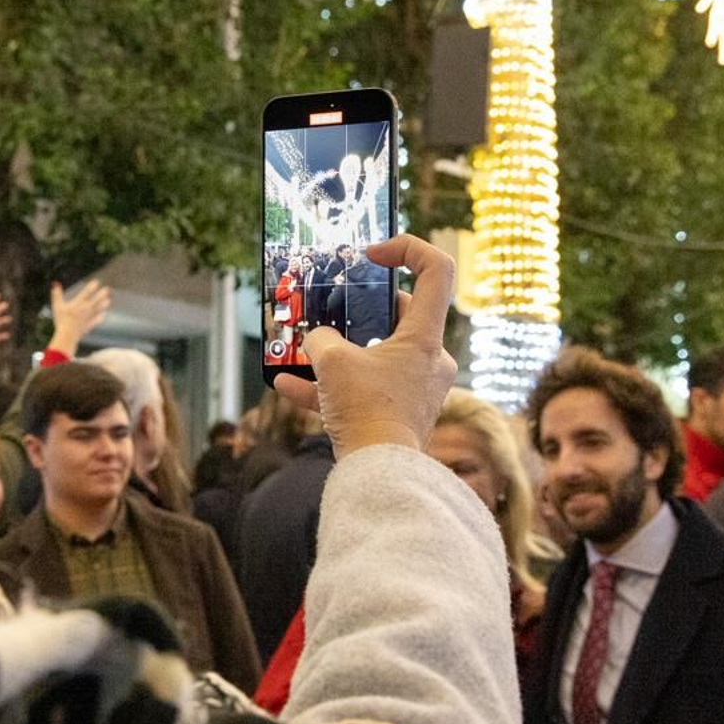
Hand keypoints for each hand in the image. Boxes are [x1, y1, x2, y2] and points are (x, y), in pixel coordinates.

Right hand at [48, 278, 111, 355]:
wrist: (67, 335)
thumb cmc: (61, 320)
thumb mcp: (57, 306)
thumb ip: (57, 294)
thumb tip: (55, 283)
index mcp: (77, 303)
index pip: (86, 293)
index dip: (92, 287)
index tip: (97, 282)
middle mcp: (85, 309)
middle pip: (95, 300)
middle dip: (101, 294)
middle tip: (107, 289)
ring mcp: (88, 317)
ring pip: (98, 309)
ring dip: (103, 305)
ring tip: (108, 300)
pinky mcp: (89, 325)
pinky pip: (96, 320)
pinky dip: (100, 317)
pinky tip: (103, 315)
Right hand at [273, 234, 456, 459]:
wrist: (379, 473)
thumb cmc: (366, 410)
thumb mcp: (332, 361)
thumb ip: (321, 339)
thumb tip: (317, 340)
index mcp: (424, 337)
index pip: (436, 272)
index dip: (407, 250)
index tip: (372, 254)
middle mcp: (429, 360)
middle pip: (400, 315)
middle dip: (360, 311)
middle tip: (331, 307)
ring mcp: (416, 388)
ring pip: (376, 355)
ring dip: (338, 352)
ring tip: (303, 350)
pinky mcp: (399, 413)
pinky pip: (363, 390)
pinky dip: (331, 387)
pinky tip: (287, 387)